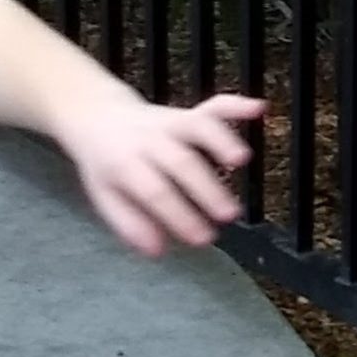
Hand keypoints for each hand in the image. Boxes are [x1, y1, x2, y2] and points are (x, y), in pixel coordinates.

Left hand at [58, 93, 267, 257]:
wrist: (97, 117)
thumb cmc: (107, 165)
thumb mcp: (106, 198)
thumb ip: (131, 224)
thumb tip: (158, 250)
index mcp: (125, 164)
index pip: (154, 191)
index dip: (179, 215)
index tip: (202, 238)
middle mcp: (149, 140)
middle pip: (180, 160)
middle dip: (206, 187)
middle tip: (229, 215)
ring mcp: (170, 123)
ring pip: (197, 126)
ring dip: (221, 139)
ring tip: (242, 161)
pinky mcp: (188, 112)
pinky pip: (212, 105)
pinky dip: (236, 105)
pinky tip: (259, 109)